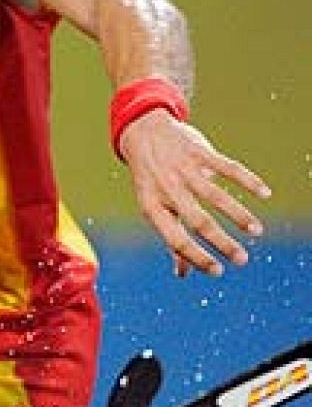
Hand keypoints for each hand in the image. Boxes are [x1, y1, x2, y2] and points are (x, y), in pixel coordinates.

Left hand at [118, 110, 272, 276]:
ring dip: (238, 215)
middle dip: (222, 243)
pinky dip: (247, 180)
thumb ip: (171, 237)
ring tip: (256, 231)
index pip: (175, 239)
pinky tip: (264, 194)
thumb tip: (183, 274)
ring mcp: (183, 169)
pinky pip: (227, 168)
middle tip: (243, 260)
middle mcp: (167, 189)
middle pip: (198, 221)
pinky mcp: (199, 152)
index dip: (196, 257)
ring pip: (215, 196)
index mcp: (152, 207)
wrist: (142, 133)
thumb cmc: (151, 179)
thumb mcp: (153, 206)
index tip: (218, 271)